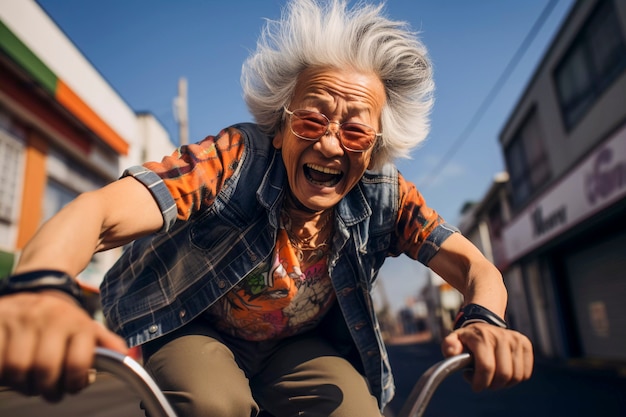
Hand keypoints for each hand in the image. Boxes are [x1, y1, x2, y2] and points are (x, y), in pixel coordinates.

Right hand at [0, 291, 127, 401]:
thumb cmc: (63, 318)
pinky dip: (2, 371)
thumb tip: (127, 357)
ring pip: (16, 369)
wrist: (37, 287)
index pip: (77, 362)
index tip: (71, 386)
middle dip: (46, 388)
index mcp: (77, 321)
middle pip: (45, 370)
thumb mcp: (87, 326)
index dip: (74, 382)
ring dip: (21, 383)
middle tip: (47, 389)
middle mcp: (50, 317)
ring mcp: (21, 319)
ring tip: (28, 379)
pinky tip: (9, 369)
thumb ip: (106, 343)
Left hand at [441, 323, 532, 391]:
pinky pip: (525, 373)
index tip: (476, 386)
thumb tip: (452, 351)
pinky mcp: (525, 344)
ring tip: (492, 376)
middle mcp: (501, 336)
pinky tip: (502, 372)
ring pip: (516, 376)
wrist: (484, 326)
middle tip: (483, 382)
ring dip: (503, 383)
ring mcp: (515, 340)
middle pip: (503, 374)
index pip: (486, 367)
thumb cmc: (468, 339)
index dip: (481, 382)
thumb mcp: (453, 340)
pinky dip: (514, 379)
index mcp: (482, 337)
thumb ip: (449, 346)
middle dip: (492, 385)